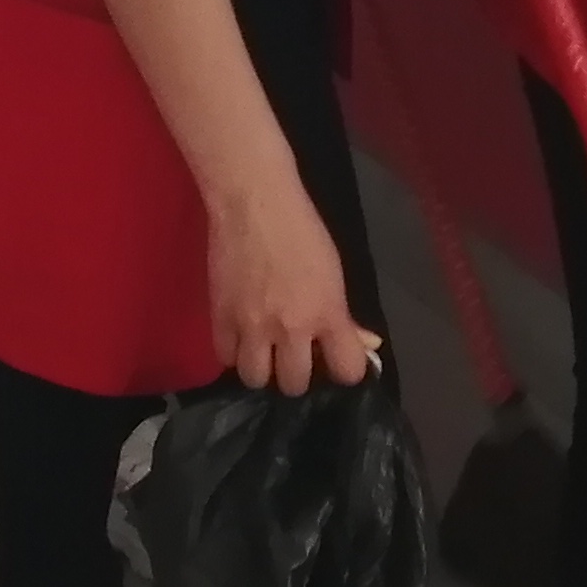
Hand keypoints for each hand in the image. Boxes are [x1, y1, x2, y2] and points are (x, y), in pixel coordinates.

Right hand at [208, 171, 377, 395]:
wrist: (254, 203)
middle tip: (295, 356)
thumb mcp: (334, 274)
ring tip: (265, 353)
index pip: (347, 371)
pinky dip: (234, 352)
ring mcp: (252, 326)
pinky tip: (241, 338)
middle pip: (294, 384)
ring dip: (263, 370)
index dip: (346, 371)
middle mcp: (291, 328)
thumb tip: (366, 344)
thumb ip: (344, 316)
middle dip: (297, 374)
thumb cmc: (302, 231)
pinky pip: (225, 357)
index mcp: (327, 314)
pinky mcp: (220, 317)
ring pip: (256, 379)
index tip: (338, 362)